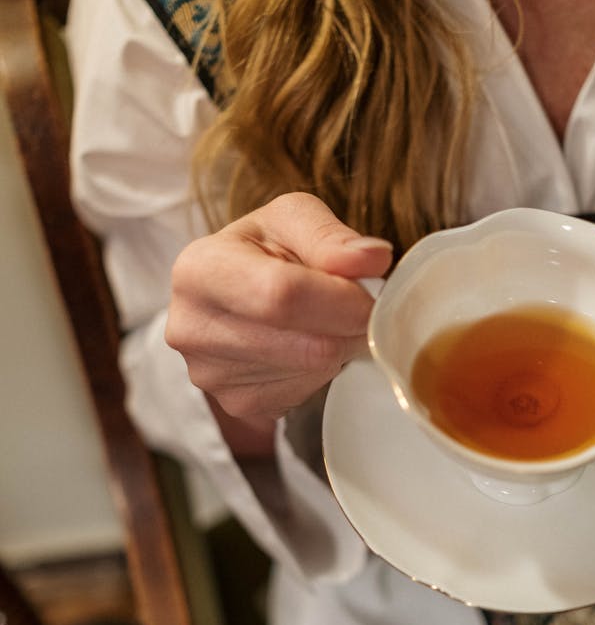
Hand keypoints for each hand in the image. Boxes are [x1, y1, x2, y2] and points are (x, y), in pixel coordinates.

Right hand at [165, 193, 392, 453]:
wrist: (232, 291)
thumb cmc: (264, 248)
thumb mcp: (292, 219)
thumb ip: (331, 236)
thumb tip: (373, 259)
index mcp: (200, 269)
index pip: (283, 295)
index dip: (342, 300)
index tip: (372, 296)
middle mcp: (192, 329)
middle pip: (307, 344)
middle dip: (349, 325)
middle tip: (355, 306)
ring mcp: (211, 375)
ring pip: (314, 372)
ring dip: (337, 347)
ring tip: (320, 319)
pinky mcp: (236, 405)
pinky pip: (305, 394)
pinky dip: (319, 371)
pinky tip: (302, 345)